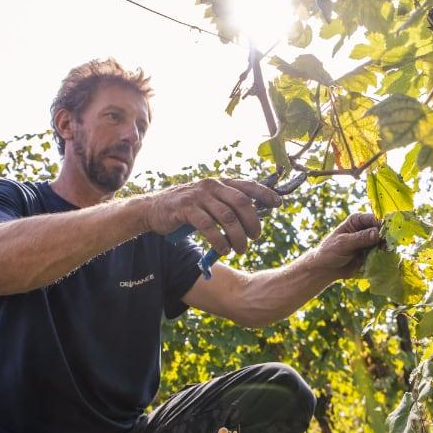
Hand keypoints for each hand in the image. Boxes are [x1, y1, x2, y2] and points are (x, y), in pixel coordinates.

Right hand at [142, 178, 280, 254]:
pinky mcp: (185, 209)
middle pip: (241, 202)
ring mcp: (198, 196)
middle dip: (252, 222)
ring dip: (237, 236)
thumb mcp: (209, 202)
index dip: (265, 193)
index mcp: (220, 183)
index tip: (278, 204)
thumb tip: (254, 219)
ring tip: (240, 249)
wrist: (154, 209)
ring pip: (227, 216)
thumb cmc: (187, 209)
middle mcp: (211, 186)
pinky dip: (218, 240)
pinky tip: (223, 250)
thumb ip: (228, 206)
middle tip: (255, 237)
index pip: (248, 185)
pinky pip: (208, 226)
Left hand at [312, 213, 381, 277]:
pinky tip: (382, 260)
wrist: (325, 269)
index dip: (382, 226)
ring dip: (385, 249)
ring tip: (383, 255)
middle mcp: (365, 228)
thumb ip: (360, 238)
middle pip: (382, 230)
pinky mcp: (371, 253)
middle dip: (386, 239)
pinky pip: (381, 253)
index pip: (374, 219)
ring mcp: (369, 241)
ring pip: (384, 243)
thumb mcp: (343, 243)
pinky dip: (383, 256)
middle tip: (386, 248)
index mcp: (357, 220)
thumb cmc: (329, 252)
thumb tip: (377, 233)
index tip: (384, 236)